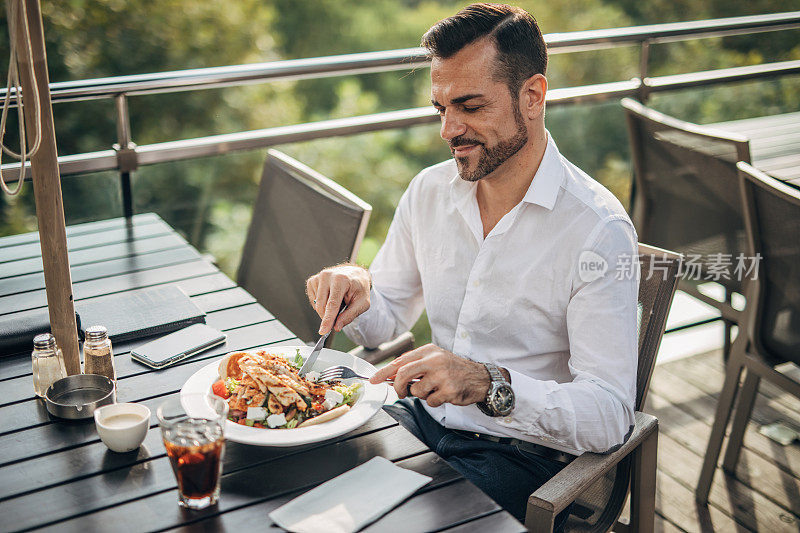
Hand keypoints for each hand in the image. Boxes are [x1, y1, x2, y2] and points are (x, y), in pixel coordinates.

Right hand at [306, 264, 370, 334]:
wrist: (355, 274)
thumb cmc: (359, 288)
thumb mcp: (362, 303)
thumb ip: (350, 315)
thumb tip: (336, 327)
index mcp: (341, 279)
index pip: (332, 304)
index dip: (327, 319)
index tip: (323, 331)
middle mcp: (327, 276)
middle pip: (322, 306)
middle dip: (329, 316)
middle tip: (340, 316)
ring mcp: (318, 277)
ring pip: (317, 305)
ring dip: (327, 309)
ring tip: (339, 301)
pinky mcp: (312, 280)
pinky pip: (313, 301)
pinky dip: (321, 304)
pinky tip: (330, 298)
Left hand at [369, 344, 490, 407]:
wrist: (480, 378)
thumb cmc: (454, 369)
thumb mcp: (435, 359)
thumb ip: (415, 364)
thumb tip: (391, 375)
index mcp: (428, 351)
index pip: (400, 361)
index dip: (385, 372)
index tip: (374, 379)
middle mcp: (434, 360)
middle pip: (403, 374)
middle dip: (398, 387)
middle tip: (400, 393)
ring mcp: (442, 375)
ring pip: (416, 391)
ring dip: (421, 395)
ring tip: (433, 390)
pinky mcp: (449, 390)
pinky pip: (430, 402)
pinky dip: (434, 402)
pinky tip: (444, 395)